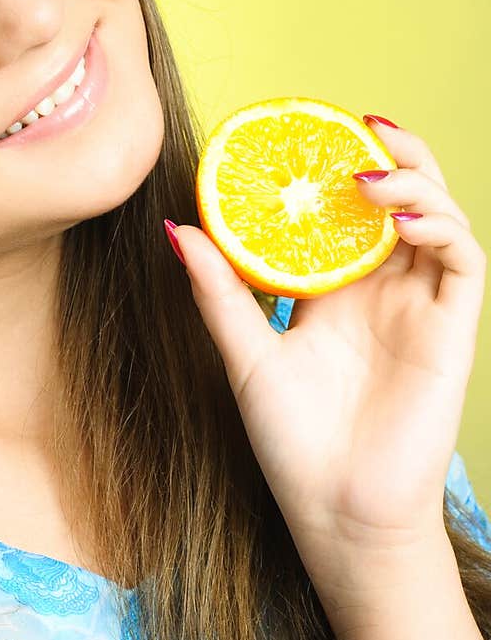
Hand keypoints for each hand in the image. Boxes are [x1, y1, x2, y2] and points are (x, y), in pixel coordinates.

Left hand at [171, 118, 486, 573]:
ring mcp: (420, 306)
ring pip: (437, 217)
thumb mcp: (245, 356)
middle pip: (396, 201)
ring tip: (371, 170)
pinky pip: (463, 261)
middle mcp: (382, 291)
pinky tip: (403, 218)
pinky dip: (441, 227)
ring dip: (414, 180)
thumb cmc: (291, 443)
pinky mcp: (453, 329)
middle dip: (385, 155)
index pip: (340, 212)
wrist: (338, 513)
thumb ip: (219, 293)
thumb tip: (178, 229)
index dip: (332, 169)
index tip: (300, 133)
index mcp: (334, 293)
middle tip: (353, 125)